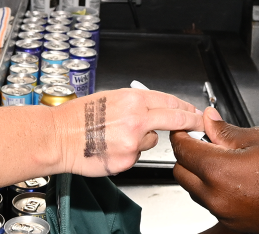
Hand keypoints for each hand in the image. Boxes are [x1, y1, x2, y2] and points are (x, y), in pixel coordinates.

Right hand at [54, 89, 203, 177]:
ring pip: (151, 140)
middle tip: (199, 123)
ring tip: (116, 136)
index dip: (185, 106)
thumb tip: (153, 108)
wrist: (59, 137)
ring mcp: (134, 141)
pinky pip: (136, 155)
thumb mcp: (109, 97)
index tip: (194, 110)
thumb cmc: (77, 116)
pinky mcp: (128, 160)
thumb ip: (134, 103)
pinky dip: (128, 153)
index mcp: (132, 99)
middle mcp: (137, 119)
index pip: (169, 101)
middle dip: (191, 122)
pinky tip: (111, 147)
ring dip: (142, 139)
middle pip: (175, 120)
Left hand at [171, 108, 258, 233]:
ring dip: (199, 177)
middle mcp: (218, 197)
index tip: (184, 130)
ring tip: (222, 163)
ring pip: (195, 193)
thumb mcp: (258, 137)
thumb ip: (224, 130)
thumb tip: (207, 119)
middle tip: (203, 144)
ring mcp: (225, 215)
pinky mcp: (235, 227)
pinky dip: (212, 201)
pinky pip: (211, 215)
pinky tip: (223, 190)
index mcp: (219, 171)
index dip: (181, 136)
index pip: (183, 151)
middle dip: (188, 156)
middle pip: (182, 173)